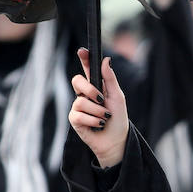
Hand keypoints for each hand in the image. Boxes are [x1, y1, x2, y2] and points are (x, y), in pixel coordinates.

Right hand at [70, 48, 127, 168]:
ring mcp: (78, 107)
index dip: (84, 59)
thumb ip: (110, 79)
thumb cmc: (117, 118)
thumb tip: (106, 59)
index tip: (82, 51)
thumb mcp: (117, 96)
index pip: (87, 69)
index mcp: (95, 86)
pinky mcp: (74, 119)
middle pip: (76, 81)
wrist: (116, 140)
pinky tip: (99, 125)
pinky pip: (79, 115)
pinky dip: (93, 121)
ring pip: (81, 101)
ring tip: (105, 118)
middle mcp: (84, 94)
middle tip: (101, 98)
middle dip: (89, 89)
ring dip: (98, 111)